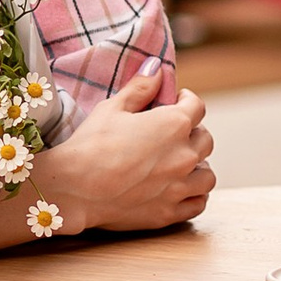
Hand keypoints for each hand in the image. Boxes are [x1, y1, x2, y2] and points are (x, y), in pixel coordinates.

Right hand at [39, 61, 214, 233]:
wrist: (73, 188)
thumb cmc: (90, 145)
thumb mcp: (112, 108)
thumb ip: (140, 88)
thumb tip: (157, 68)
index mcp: (174, 124)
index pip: (197, 106)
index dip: (186, 100)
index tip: (177, 101)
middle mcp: (184, 155)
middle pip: (205, 140)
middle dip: (193, 133)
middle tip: (174, 135)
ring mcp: (179, 187)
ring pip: (207, 175)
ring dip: (198, 167)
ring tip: (182, 165)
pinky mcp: (169, 212)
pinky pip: (198, 203)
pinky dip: (195, 195)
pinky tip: (182, 189)